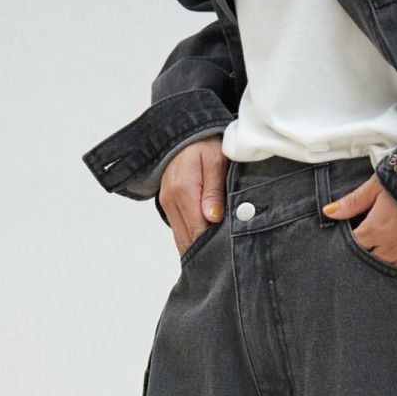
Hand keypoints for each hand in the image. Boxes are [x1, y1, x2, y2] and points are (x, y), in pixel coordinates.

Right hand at [159, 137, 227, 257]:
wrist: (184, 135)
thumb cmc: (205, 145)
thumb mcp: (216, 162)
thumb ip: (214, 191)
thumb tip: (213, 219)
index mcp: (184, 191)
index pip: (197, 232)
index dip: (212, 246)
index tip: (228, 253)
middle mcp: (171, 200)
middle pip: (188, 240)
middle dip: (206, 251)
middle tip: (226, 260)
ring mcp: (167, 204)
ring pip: (182, 239)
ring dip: (198, 248)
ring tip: (218, 254)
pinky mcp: (168, 206)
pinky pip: (180, 231)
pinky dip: (192, 239)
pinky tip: (207, 243)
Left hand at [323, 174, 396, 273]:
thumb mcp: (379, 184)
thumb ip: (353, 201)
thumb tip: (329, 212)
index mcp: (376, 229)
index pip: (354, 245)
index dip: (353, 240)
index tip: (357, 235)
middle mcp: (391, 248)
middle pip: (370, 260)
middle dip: (368, 253)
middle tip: (375, 242)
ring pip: (389, 269)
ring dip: (386, 261)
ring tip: (391, 247)